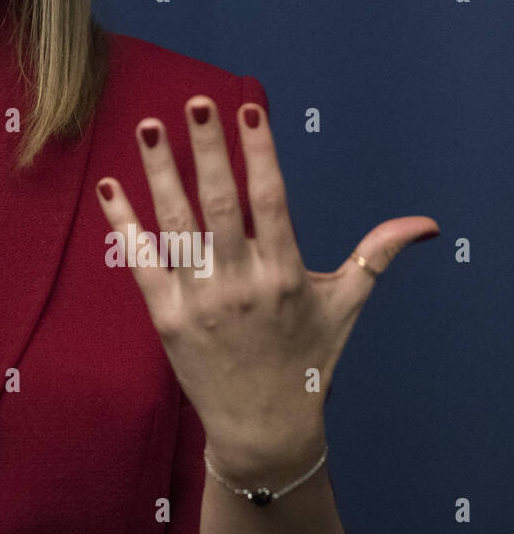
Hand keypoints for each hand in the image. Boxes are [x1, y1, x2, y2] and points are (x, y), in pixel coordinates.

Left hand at [96, 96, 437, 480]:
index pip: (271, 201)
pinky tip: (110, 185)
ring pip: (176, 226)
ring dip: (160, 174)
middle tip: (194, 103)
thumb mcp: (345, 307)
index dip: (260, 154)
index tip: (249, 109)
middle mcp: (242, 283)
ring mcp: (201, 300)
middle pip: (220, 205)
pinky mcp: (167, 318)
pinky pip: (141, 263)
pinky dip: (123, 225)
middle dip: (208, 151)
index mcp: (286, 275)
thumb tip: (423, 223)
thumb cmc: (309, 361)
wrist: (266, 430)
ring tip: (148, 127)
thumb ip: (376, 256)